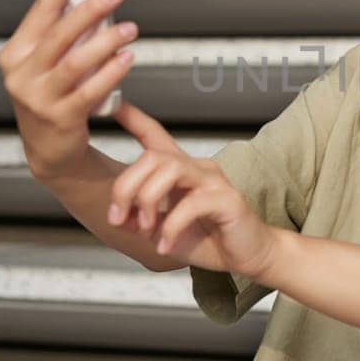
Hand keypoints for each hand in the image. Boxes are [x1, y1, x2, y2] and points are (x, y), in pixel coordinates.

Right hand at [0, 0, 137, 179]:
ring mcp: (38, 99)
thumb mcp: (41, 58)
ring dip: (105, 42)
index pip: (40, 9)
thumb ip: (47, 21)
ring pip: (75, 63)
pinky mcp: (60, 119)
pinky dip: (110, 73)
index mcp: (16, 52)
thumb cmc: (50, 94)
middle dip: (89, 8)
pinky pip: (89, 92)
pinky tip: (128, 58)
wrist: (49, 149)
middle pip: (59, 34)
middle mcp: (21, 74)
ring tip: (130, 28)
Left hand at [107, 101, 281, 279]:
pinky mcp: (227, 199)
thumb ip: (139, 219)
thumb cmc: (207, 239)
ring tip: (145, 229)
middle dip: (126, 187)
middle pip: (152, 156)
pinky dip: (171, 227)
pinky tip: (164, 245)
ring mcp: (213, 181)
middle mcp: (197, 168)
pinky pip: (191, 204)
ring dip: (147, 200)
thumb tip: (118, 217)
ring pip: (170, 170)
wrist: (247, 257)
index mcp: (180, 170)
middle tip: (119, 218)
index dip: (132, 118)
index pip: (154, 134)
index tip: (111, 103)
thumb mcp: (162, 230)